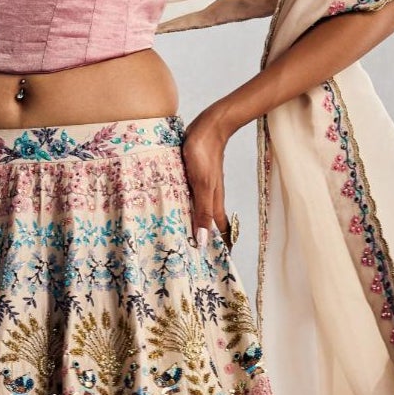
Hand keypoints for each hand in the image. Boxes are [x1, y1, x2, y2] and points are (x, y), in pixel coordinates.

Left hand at [180, 110, 231, 247]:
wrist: (208, 127)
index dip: (217, 249)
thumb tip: (204, 241)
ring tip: (181, 241)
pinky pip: (189, 199)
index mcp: (213, 204)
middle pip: (207, 225)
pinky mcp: (193, 179)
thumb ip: (203, 212)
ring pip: (198, 212)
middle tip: (191, 259)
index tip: (211, 267)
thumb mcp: (202, 186)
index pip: (219, 233)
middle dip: (203, 242)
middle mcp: (209, 199)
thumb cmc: (204, 155)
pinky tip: (174, 212)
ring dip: (193, 226)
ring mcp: (202, 188)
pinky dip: (185, 209)